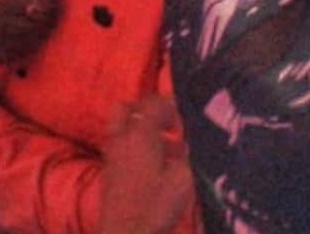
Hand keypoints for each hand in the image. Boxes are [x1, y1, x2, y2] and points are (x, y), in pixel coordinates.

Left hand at [99, 95, 193, 233]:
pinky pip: (122, 148)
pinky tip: (158, 168)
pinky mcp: (109, 174)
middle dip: (148, 110)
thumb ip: (192, 154)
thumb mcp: (184, 180)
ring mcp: (112, 157)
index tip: (189, 113)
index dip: (172, 104)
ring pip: (123, 130)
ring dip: (144, 131)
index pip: (154, 104)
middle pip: (127, 109)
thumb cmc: (156, 206)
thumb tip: (199, 139)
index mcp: (140, 135)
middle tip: (170, 123)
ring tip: (171, 148)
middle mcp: (121, 140)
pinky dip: (137, 148)